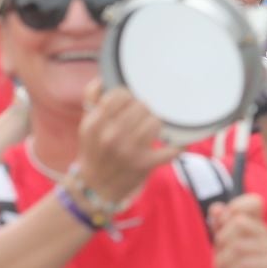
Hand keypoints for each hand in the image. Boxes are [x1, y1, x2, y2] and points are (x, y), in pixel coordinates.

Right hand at [73, 84, 177, 203]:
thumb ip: (93, 99)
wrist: (95, 188)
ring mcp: (129, 151)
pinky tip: (179, 143)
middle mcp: (111, 136)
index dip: (128, 96)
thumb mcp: (87, 125)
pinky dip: (179, 145)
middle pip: (141, 105)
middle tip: (141, 116)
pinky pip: (171, 149)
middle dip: (143, 110)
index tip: (129, 102)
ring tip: (150, 128)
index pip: (120, 95)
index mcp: (95, 124)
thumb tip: (103, 79)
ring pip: (155, 121)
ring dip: (155, 124)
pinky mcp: (145, 165)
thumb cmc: (94, 151)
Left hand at [209, 194, 266, 267]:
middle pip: (238, 222)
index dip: (235, 208)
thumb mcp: (221, 250)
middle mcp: (265, 234)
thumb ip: (219, 228)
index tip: (223, 226)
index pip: (255, 201)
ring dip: (223, 262)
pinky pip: (244, 264)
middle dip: (221, 240)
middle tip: (221, 256)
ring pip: (237, 245)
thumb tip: (216, 208)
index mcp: (255, 226)